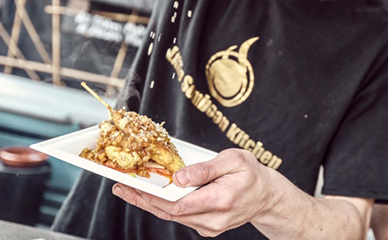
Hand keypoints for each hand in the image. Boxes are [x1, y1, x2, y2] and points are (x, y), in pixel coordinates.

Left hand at [112, 149, 278, 236]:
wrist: (267, 197)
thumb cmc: (252, 175)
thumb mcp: (233, 161)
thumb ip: (205, 169)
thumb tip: (179, 177)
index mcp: (220, 201)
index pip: (178, 204)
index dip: (152, 197)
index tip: (133, 186)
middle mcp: (213, 219)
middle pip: (169, 213)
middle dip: (142, 200)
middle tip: (120, 187)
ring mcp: (209, 226)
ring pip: (172, 216)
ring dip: (149, 203)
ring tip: (128, 189)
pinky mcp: (206, 226)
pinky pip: (180, 216)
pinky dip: (163, 205)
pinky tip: (150, 194)